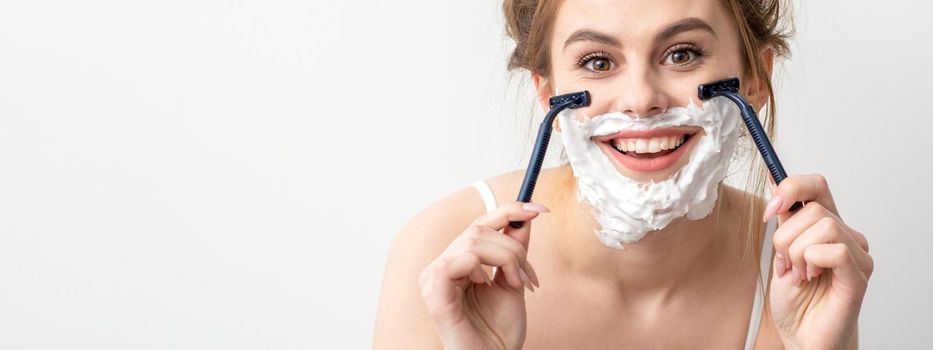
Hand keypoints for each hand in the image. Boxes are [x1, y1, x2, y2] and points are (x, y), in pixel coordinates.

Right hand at [419, 202, 545, 349]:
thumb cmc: (498, 331)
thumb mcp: (513, 282)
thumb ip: (514, 251)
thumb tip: (524, 217)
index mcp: (458, 263)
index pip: (479, 225)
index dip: (508, 211)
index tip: (539, 209)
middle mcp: (441, 266)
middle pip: (479, 230)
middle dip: (513, 248)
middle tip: (528, 276)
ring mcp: (433, 278)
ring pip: (472, 242)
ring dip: (505, 259)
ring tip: (516, 284)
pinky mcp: (433, 292)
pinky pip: (457, 260)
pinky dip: (480, 268)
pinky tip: (487, 285)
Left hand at [766, 175, 873, 349]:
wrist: (802, 337)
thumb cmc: (795, 301)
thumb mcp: (780, 253)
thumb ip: (783, 222)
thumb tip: (775, 184)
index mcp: (825, 227)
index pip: (816, 185)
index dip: (790, 188)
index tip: (770, 208)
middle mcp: (846, 236)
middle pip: (813, 208)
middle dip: (785, 236)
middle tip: (784, 262)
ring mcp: (856, 256)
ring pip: (824, 225)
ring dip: (797, 250)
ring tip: (798, 273)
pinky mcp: (858, 276)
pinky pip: (835, 250)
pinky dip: (811, 261)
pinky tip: (810, 277)